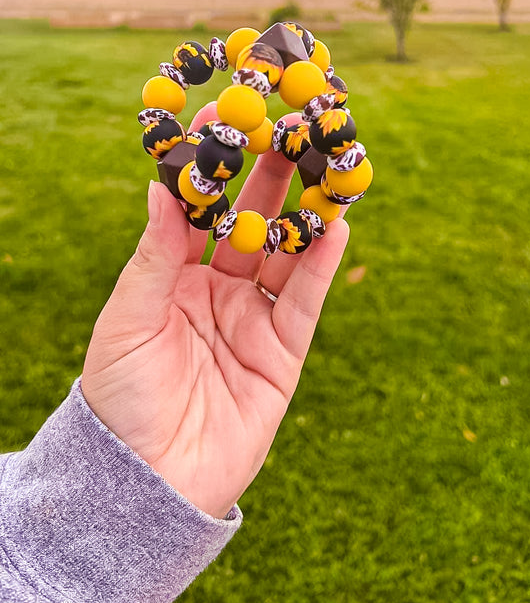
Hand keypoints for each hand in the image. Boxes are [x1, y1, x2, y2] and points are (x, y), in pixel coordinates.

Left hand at [81, 104, 348, 518]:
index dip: (213, 170)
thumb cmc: (120, 398)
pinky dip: (321, 267)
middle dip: (268, 180)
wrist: (145, 480)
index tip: (224, 122)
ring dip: (305, 214)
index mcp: (173, 279)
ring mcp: (251, 322)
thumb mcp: (128, 319)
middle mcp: (217, 293)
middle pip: (249, 226)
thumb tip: (159, 189)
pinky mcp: (281, 356)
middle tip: (287, 131)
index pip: (199, 213)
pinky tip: (335, 228)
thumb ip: (154, 256)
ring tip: (323, 166)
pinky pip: (304, 304)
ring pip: (285, 257)